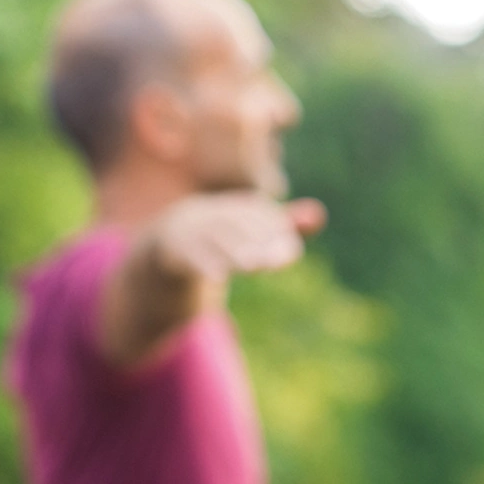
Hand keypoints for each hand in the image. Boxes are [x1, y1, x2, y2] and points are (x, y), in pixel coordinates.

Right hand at [147, 192, 326, 288]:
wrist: (164, 245)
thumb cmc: (219, 237)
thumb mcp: (249, 230)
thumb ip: (282, 225)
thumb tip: (319, 214)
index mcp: (230, 206)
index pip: (256, 212)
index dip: (274, 229)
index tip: (291, 251)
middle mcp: (207, 213)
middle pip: (234, 224)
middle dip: (255, 241)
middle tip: (276, 261)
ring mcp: (187, 230)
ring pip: (211, 239)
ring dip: (232, 251)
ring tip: (252, 266)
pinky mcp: (170, 251)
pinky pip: (186, 256)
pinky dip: (202, 264)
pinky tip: (218, 277)